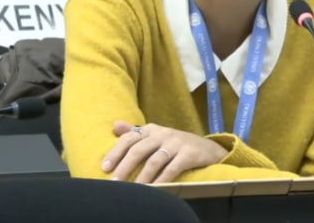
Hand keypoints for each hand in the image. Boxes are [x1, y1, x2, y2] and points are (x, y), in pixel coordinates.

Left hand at [103, 120, 228, 183]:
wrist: (208, 149)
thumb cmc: (177, 144)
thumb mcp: (157, 135)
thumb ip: (136, 132)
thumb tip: (115, 125)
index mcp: (152, 129)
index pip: (129, 138)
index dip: (115, 152)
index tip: (105, 167)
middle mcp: (163, 133)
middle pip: (139, 150)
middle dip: (124, 167)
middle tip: (114, 183)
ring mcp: (177, 143)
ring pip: (154, 161)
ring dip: (141, 178)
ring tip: (133, 190)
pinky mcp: (189, 154)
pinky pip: (172, 169)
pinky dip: (161, 180)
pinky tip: (154, 189)